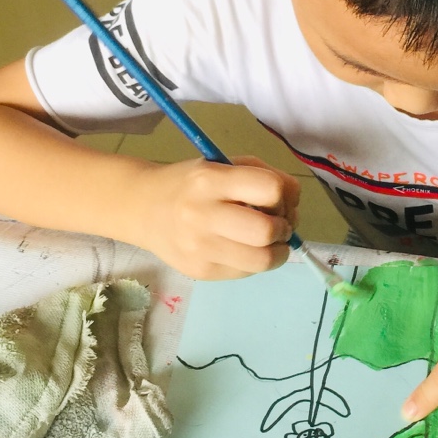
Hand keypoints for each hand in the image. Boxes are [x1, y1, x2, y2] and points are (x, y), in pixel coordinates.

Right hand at [132, 155, 299, 278]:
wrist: (143, 209)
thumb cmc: (191, 184)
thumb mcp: (222, 165)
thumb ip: (262, 176)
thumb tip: (294, 203)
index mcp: (211, 180)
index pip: (270, 189)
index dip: (286, 195)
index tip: (280, 199)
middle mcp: (203, 215)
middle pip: (267, 230)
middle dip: (285, 228)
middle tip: (279, 224)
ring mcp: (200, 248)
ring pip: (262, 260)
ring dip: (279, 251)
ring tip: (271, 242)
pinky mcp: (201, 271)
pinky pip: (247, 272)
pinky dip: (257, 261)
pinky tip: (247, 249)